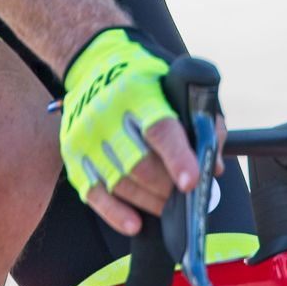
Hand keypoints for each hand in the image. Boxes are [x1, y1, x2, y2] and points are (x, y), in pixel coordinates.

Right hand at [59, 28, 201, 235]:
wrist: (93, 63)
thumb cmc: (144, 77)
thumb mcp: (175, 82)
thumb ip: (200, 120)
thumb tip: (214, 164)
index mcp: (137, 92)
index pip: (160, 129)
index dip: (178, 158)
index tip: (192, 182)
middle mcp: (106, 114)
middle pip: (139, 164)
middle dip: (167, 187)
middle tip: (184, 193)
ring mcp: (85, 136)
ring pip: (120, 183)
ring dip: (149, 201)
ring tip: (166, 203)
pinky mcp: (72, 154)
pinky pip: (93, 193)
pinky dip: (115, 213)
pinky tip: (134, 222)